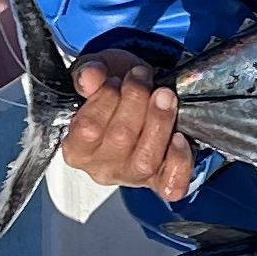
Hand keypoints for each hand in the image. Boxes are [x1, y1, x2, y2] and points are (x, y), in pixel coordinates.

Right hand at [63, 49, 195, 201]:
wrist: (142, 99)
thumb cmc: (116, 91)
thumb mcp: (100, 74)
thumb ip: (90, 73)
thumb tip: (90, 76)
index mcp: (77, 148)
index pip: (88, 128)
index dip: (106, 98)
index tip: (116, 79)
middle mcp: (101, 168)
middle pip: (120, 140)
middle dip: (136, 100)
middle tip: (142, 78)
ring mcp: (131, 177)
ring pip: (146, 160)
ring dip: (159, 121)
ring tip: (165, 95)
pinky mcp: (158, 181)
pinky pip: (170, 182)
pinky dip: (179, 160)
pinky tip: (179, 137)